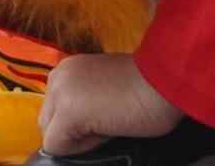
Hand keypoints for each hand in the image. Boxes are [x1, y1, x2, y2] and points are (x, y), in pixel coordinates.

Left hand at [38, 53, 183, 156]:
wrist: (166, 80)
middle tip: (108, 117)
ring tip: (108, 120)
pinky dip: (83, 147)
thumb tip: (76, 122)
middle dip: (73, 129)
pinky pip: (58, 147)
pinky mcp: (67, 113)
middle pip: (48, 122)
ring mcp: (61, 93)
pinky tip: (107, 127)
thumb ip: (84, 97)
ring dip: (77, 137)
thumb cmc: (146, 86)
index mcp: (68, 67)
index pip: (55, 109)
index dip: (79, 120)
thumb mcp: (104, 85)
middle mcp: (59, 74)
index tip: (106, 110)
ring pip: (51, 135)